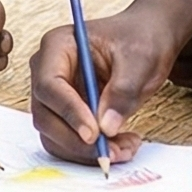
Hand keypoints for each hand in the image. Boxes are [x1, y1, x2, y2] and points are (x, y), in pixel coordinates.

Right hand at [27, 9, 180, 166]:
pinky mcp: (66, 114)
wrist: (146, 41)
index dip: (69, 112)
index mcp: (58, 45)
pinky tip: (120, 145)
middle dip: (77, 140)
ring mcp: (55, 95)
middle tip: (112, 152)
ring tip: (125, 148)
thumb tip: (105, 127)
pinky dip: (90, 152)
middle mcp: (48, 71)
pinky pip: (68, 141)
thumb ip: (122, 92)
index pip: (50, 84)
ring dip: (85, 151)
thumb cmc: (140, 40)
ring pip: (54, 134)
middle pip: (45, 115)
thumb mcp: (139, 60)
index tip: (95, 134)